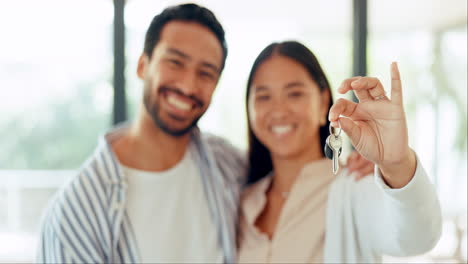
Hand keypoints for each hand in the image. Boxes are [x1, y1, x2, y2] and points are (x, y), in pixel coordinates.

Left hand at [329, 62, 415, 187]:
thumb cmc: (372, 147)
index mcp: (355, 112)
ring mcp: (382, 105)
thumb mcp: (356, 139)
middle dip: (348, 83)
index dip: (336, 109)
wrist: (389, 158)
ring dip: (364, 81)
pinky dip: (395, 77)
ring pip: (373, 85)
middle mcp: (368, 106)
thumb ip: (348, 128)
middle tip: (341, 89)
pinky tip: (393, 65)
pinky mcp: (395, 108)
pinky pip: (396, 90)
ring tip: (355, 83)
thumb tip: (338, 119)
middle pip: (358, 87)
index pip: (343, 103)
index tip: (332, 118)